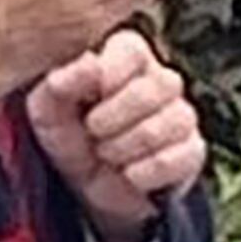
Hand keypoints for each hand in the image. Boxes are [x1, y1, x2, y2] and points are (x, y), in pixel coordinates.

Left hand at [26, 29, 207, 241]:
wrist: (88, 190)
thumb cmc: (69, 135)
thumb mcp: (48, 111)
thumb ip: (60, 83)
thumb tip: (90, 64)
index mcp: (128, 57)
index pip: (132, 50)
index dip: (106, 79)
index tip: (85, 101)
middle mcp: (163, 80)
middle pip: (151, 90)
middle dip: (109, 122)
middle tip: (92, 134)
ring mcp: (182, 115)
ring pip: (165, 125)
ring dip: (122, 149)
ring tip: (106, 154)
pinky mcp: (192, 152)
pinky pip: (177, 159)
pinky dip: (141, 174)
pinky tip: (127, 174)